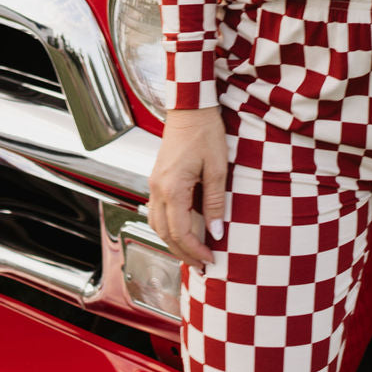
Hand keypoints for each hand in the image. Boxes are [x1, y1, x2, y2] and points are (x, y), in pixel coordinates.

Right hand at [148, 105, 228, 266]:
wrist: (190, 106)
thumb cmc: (205, 131)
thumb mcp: (217, 167)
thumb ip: (215, 202)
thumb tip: (216, 232)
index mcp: (172, 188)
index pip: (180, 232)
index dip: (195, 250)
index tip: (211, 258)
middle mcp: (157, 188)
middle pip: (164, 234)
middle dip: (183, 253)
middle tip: (203, 264)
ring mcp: (153, 183)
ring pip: (156, 225)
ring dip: (173, 243)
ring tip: (192, 253)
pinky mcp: (156, 179)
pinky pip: (156, 212)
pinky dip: (167, 228)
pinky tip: (182, 230)